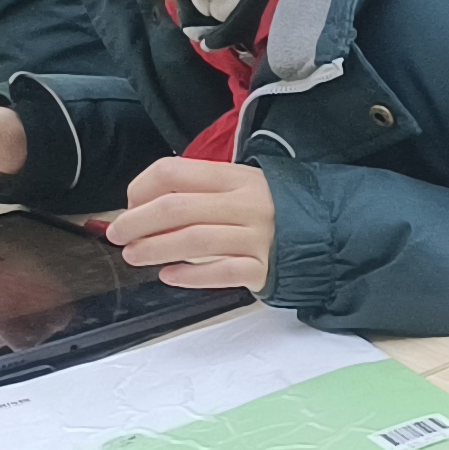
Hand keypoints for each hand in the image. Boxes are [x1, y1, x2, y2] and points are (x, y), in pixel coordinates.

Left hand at [109, 158, 276, 290]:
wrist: (330, 235)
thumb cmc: (276, 212)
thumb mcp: (243, 188)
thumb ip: (201, 192)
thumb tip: (143, 209)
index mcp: (236, 178)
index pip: (173, 172)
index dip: (140, 188)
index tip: (130, 205)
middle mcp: (247, 204)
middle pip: (176, 208)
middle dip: (136, 222)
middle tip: (118, 235)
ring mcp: (259, 237)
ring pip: (193, 241)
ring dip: (155, 249)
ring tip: (135, 256)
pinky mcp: (265, 268)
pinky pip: (221, 272)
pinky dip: (190, 276)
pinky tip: (170, 276)